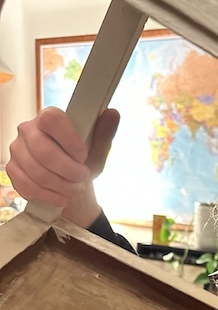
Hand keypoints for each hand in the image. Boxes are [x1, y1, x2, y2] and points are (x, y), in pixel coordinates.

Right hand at [7, 106, 119, 226]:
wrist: (70, 184)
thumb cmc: (83, 163)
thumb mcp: (98, 150)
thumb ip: (104, 133)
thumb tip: (113, 113)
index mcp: (49, 117)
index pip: (52, 120)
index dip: (70, 142)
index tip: (83, 156)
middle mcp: (28, 129)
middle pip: (44, 152)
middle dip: (69, 171)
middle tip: (82, 177)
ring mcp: (17, 149)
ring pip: (37, 172)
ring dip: (62, 186)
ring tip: (75, 188)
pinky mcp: (13, 169)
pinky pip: (28, 185)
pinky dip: (49, 195)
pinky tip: (61, 196)